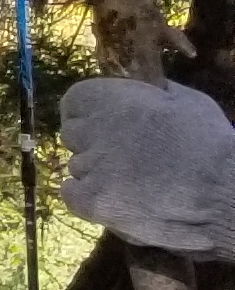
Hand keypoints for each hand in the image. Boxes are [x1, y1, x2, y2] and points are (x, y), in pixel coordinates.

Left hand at [62, 76, 234, 254]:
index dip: (87, 115)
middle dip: (93, 144)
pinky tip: (113, 199)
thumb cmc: (215, 146)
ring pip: (78, 167)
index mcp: (115, 101)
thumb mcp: (189, 103)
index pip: (74, 102)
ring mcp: (92, 167)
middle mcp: (95, 130)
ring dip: (96, 173)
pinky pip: (71, 194)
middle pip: (73, 135)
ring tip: (133, 184)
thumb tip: (145, 89)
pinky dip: (85, 197)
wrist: (228, 195)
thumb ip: (155, 95)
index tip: (102, 125)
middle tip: (124, 158)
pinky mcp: (95, 200)